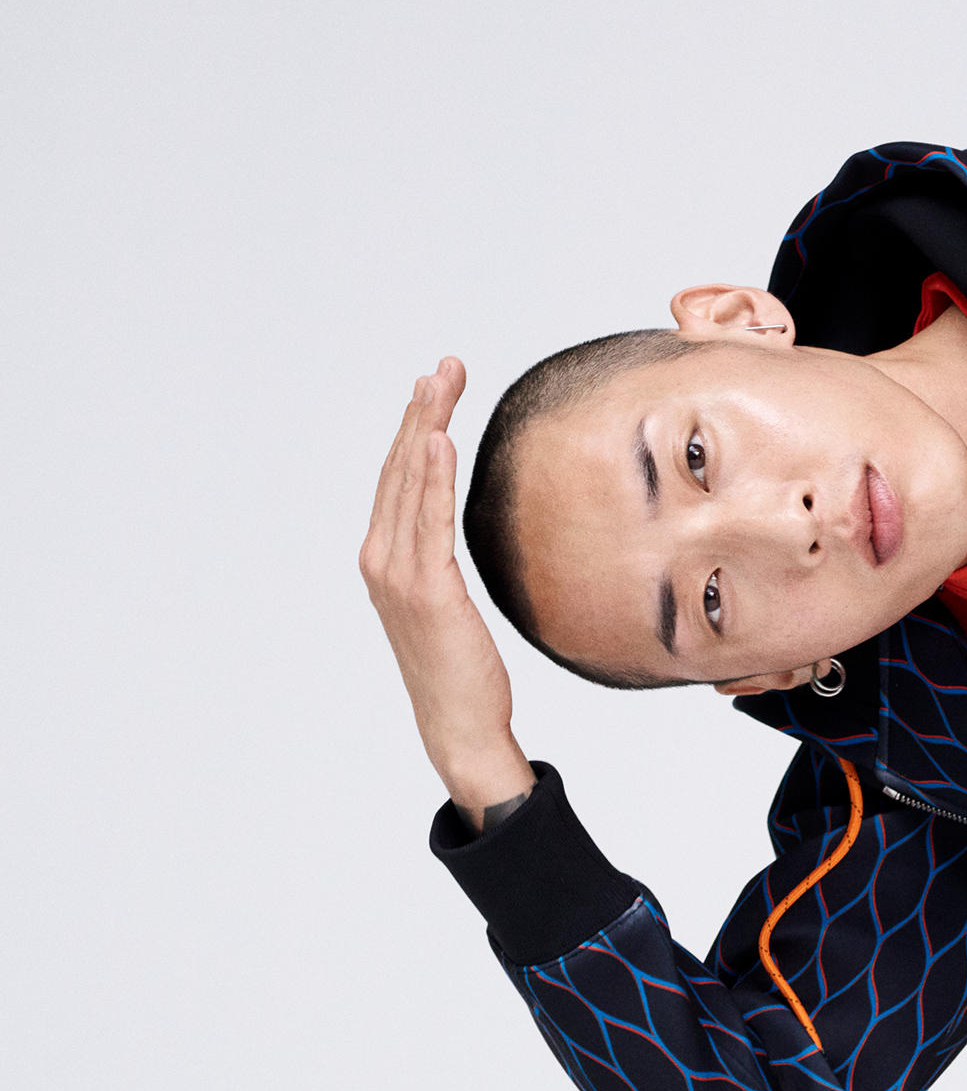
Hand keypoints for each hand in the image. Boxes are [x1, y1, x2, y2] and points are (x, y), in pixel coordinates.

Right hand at [360, 358, 533, 821]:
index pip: (399, 478)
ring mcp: (398, 574)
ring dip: (427, 426)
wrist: (459, 724)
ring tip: (443, 381)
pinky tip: (439, 439)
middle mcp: (381, 559)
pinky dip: (431, 476)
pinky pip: (429, 521)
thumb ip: (440, 561)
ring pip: (411, 484)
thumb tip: (457, 533)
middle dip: (422, 411)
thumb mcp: (448, 603)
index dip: (415, 427)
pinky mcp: (428, 591)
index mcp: (385, 559)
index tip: (437, 386)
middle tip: (446, 366)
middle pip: (399, 468)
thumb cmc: (462, 669)